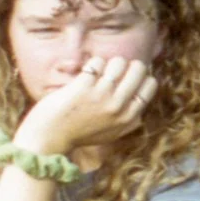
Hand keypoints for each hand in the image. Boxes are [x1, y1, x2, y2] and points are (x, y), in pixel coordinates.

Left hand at [15, 55, 159, 157]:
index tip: (126, 78)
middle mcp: (118, 106)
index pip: (150, 85)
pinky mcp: (83, 86)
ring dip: (109, 63)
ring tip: (98, 73)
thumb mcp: (111, 133)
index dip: (140, 76)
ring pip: (119, 61)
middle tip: (111, 73)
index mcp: (128, 118)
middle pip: (138, 68)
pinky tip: (86, 73)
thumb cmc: (78, 134)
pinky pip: (97, 61)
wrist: (49, 139)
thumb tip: (140, 97)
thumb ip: (129, 119)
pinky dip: (92, 64)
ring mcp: (101, 95)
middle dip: (126, 66)